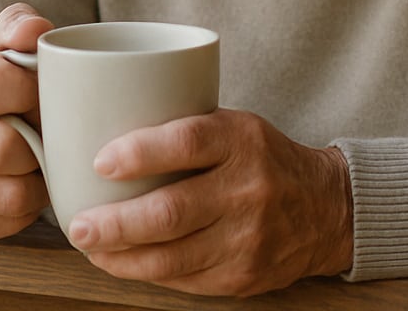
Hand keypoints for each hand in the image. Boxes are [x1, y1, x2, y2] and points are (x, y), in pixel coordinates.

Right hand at [0, 3, 54, 240]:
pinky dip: (26, 210)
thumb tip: (36, 31)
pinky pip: (3, 224)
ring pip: (6, 195)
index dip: (32, 93)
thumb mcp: (7, 42)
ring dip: (37, 183)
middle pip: (0, 149)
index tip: (46, 94)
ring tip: (43, 162)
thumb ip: (21, 26)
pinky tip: (26, 186)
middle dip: (39, 145)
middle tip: (52, 136)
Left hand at [69, 109, 352, 296]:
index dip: (140, 154)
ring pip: (170, 257)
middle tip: (79, 224)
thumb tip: (103, 135)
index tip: (100, 162)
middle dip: (114, 223)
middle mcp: (247, 190)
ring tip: (90, 246)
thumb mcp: (236, 127)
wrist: (327, 209)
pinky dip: (145, 272)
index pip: (187, 144)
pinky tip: (123, 262)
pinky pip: (182, 280)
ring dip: (120, 256)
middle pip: (170, 212)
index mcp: (242, 141)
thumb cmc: (264, 160)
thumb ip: (184, 131)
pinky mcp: (242, 276)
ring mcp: (247, 239)